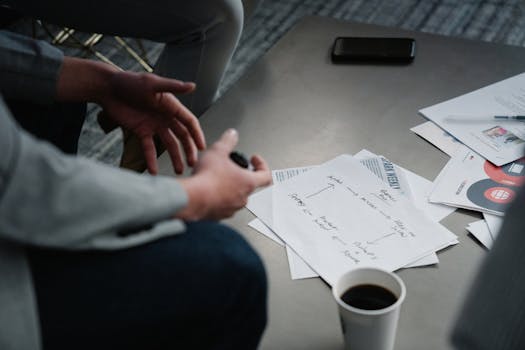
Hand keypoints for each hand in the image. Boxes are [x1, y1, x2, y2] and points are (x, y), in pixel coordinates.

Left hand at [56, 57, 205, 174]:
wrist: (107, 88)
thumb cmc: (130, 82)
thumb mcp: (152, 84)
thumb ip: (172, 87)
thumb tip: (193, 86)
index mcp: (172, 106)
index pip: (189, 123)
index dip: (197, 135)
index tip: (202, 148)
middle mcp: (166, 117)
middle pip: (182, 136)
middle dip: (188, 150)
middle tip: (192, 164)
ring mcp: (154, 125)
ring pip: (169, 144)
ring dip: (175, 158)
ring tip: (178, 172)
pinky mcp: (141, 131)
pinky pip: (148, 148)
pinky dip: (151, 160)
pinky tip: (153, 172)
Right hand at [177, 129, 271, 220]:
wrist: (191, 199)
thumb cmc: (207, 179)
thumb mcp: (218, 151)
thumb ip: (228, 141)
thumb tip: (232, 135)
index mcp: (248, 182)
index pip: (266, 175)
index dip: (261, 165)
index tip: (254, 160)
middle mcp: (243, 198)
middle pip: (249, 185)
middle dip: (240, 176)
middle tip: (231, 168)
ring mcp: (231, 208)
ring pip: (235, 197)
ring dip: (229, 188)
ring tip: (217, 179)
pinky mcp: (219, 215)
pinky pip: (222, 206)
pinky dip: (218, 198)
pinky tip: (207, 191)